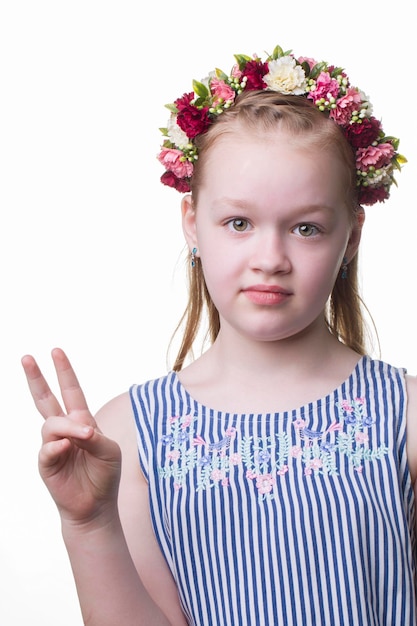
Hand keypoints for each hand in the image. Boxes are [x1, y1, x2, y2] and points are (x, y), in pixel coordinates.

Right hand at [22, 348, 121, 527]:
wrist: (96, 505)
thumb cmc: (105, 474)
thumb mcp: (108, 450)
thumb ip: (93, 436)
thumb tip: (71, 430)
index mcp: (81, 421)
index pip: (71, 391)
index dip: (64, 372)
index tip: (56, 351)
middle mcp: (64, 430)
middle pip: (46, 399)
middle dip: (37, 378)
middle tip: (27, 357)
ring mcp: (53, 445)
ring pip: (52, 424)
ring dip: (69, 428)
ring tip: (84, 437)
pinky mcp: (46, 463)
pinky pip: (47, 448)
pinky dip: (57, 446)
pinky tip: (65, 447)